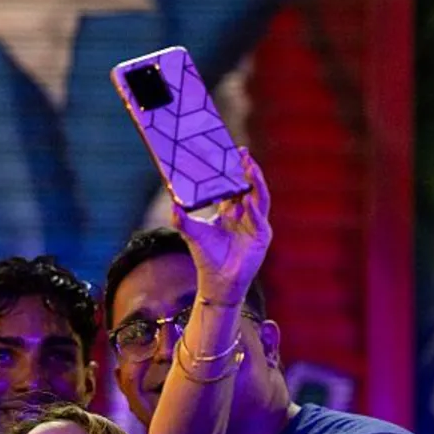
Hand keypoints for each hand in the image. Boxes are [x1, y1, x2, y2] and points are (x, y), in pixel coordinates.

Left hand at [172, 149, 272, 304]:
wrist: (217, 281)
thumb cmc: (207, 256)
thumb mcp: (191, 232)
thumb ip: (180, 218)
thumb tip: (171, 203)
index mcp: (231, 210)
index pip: (236, 185)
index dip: (236, 170)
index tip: (234, 152)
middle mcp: (246, 214)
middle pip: (251, 187)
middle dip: (249, 170)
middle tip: (244, 154)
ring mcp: (256, 225)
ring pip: (260, 198)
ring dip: (256, 183)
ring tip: (250, 168)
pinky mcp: (262, 237)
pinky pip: (258, 219)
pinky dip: (252, 210)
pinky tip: (246, 200)